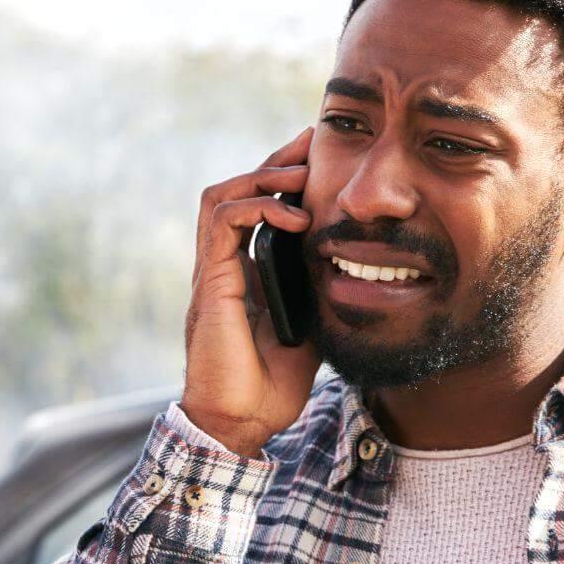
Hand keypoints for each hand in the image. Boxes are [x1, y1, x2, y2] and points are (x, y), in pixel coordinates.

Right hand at [179, 127, 320, 457]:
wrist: (239, 422)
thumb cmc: (269, 387)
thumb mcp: (311, 329)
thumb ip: (319, 297)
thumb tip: (353, 272)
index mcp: (246, 274)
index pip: (259, 209)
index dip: (286, 179)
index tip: (322, 158)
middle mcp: (225, 265)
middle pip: (240, 191)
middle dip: (277, 160)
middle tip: (313, 141)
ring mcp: (214, 272)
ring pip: (223, 195)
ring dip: (262, 176)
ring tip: (300, 175)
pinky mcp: (211, 282)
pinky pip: (222, 222)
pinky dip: (257, 207)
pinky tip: (293, 215)